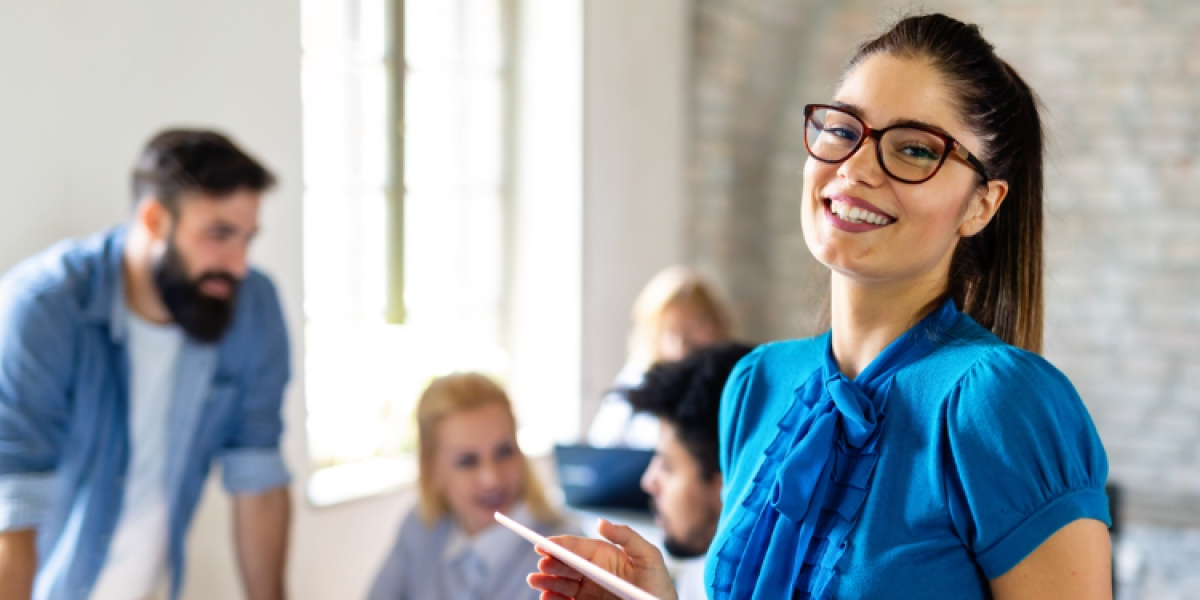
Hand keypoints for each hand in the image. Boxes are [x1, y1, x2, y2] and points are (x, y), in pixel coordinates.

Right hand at [526, 519, 677, 599]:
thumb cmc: (658, 586)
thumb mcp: (650, 557)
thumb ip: (627, 536)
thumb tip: (600, 521)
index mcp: (604, 555)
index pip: (577, 547)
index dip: (559, 544)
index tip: (543, 544)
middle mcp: (593, 571)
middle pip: (565, 564)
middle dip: (550, 563)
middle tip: (541, 566)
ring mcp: (589, 589)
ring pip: (561, 583)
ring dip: (547, 582)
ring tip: (536, 582)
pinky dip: (553, 599)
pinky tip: (546, 597)